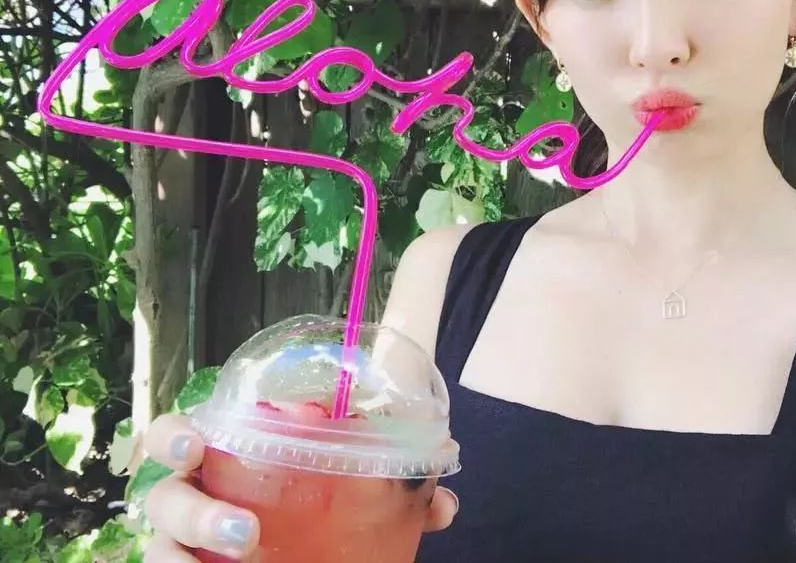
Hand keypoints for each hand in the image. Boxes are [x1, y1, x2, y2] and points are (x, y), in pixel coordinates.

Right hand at [141, 413, 459, 560]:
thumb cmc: (312, 502)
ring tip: (244, 556)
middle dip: (193, 513)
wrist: (307, 551)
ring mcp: (185, 546)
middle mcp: (193, 500)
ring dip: (189, 561)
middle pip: (163, 499)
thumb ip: (395, 490)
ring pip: (161, 550)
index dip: (171, 437)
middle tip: (246, 532)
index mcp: (226, 458)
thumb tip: (444, 506)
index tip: (194, 446)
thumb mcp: (354, 491)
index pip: (174, 435)